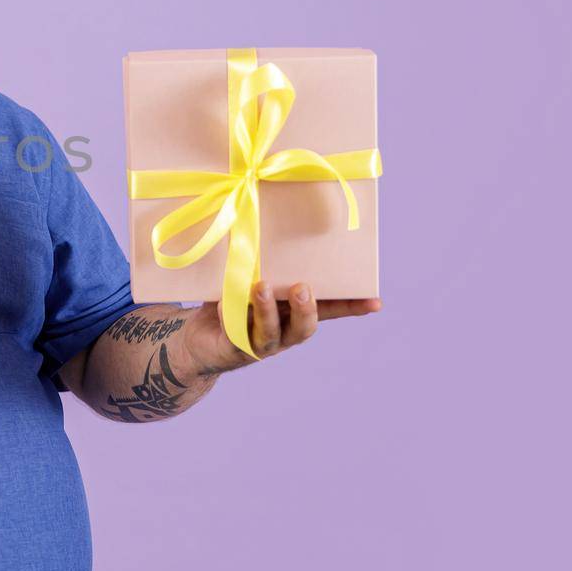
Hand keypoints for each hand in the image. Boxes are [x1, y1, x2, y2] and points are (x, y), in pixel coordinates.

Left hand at [182, 280, 383, 375]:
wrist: (196, 338)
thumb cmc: (229, 300)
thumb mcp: (249, 279)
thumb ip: (264, 264)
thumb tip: (264, 221)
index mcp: (293, 313)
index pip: (328, 311)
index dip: (351, 308)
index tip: (375, 302)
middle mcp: (283, 331)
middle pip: (304, 328)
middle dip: (306, 309)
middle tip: (302, 288)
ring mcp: (259, 344)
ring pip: (271, 333)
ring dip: (268, 310)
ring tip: (261, 287)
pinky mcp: (234, 349)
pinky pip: (235, 332)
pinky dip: (230, 314)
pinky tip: (224, 301)